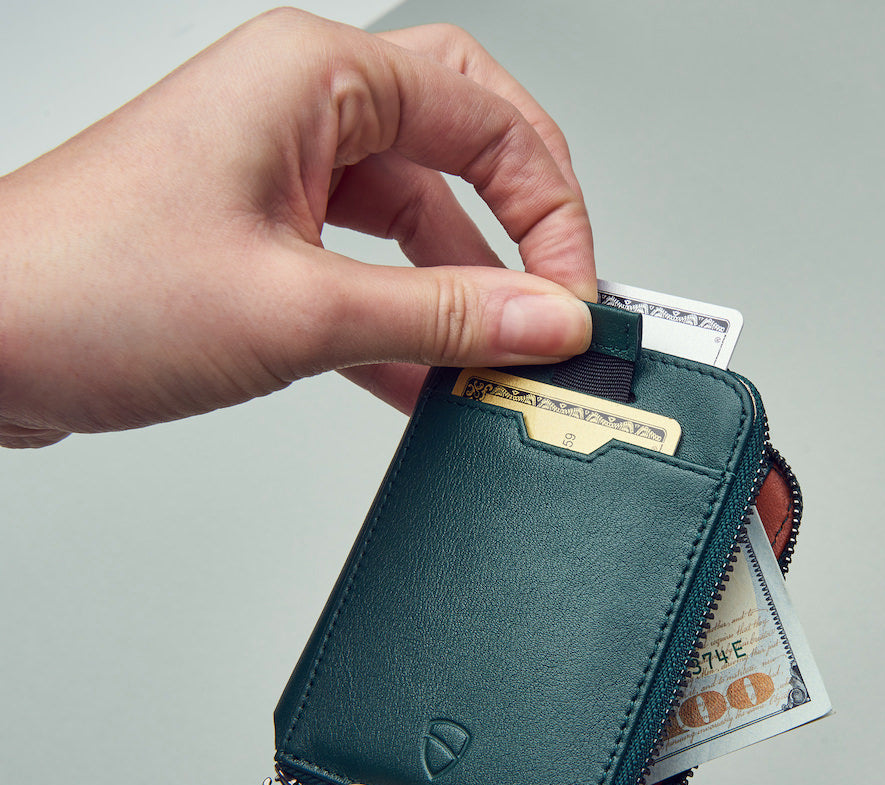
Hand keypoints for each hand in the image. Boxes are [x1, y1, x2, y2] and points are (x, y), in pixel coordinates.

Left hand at [0, 11, 594, 447]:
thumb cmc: (86, 288)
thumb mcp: (299, 309)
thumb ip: (441, 317)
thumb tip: (546, 318)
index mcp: (313, 80)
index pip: (487, 118)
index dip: (550, 208)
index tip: (574, 289)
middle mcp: (302, 114)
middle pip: (462, 147)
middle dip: (519, 224)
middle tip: (557, 292)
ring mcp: (283, 178)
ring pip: (416, 221)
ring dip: (460, 292)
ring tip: (495, 358)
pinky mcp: (265, 241)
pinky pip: (367, 273)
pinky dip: (405, 326)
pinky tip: (429, 380)